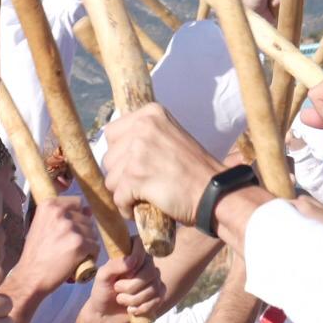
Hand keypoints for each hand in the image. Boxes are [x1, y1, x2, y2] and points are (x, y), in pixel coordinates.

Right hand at [8, 196, 99, 293]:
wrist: (30, 276)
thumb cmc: (36, 254)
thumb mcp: (42, 226)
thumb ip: (62, 215)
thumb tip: (88, 210)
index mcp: (49, 205)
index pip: (77, 202)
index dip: (77, 216)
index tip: (70, 228)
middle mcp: (60, 213)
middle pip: (86, 219)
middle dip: (82, 233)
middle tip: (69, 247)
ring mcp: (70, 228)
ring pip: (92, 233)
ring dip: (87, 244)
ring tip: (73, 254)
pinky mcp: (79, 243)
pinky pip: (95, 247)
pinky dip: (90, 256)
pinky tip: (79, 261)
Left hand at [100, 238, 165, 322]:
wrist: (105, 314)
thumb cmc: (103, 291)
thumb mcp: (102, 276)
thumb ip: (114, 265)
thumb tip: (132, 260)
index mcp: (132, 254)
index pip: (141, 245)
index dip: (135, 258)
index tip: (125, 271)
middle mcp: (146, 265)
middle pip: (150, 272)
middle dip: (130, 286)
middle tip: (117, 289)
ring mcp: (154, 281)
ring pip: (153, 289)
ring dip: (132, 299)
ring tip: (121, 300)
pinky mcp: (158, 296)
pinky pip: (156, 301)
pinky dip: (140, 308)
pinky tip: (131, 309)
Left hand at [103, 103, 221, 226]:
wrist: (214, 192)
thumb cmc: (195, 170)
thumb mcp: (170, 137)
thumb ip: (145, 136)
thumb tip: (114, 149)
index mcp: (150, 114)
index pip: (112, 134)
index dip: (120, 155)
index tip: (136, 166)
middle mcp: (142, 127)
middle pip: (109, 158)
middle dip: (121, 176)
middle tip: (143, 184)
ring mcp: (138, 151)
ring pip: (110, 180)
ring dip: (124, 193)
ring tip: (145, 196)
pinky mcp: (136, 176)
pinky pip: (118, 198)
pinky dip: (127, 209)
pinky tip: (141, 208)